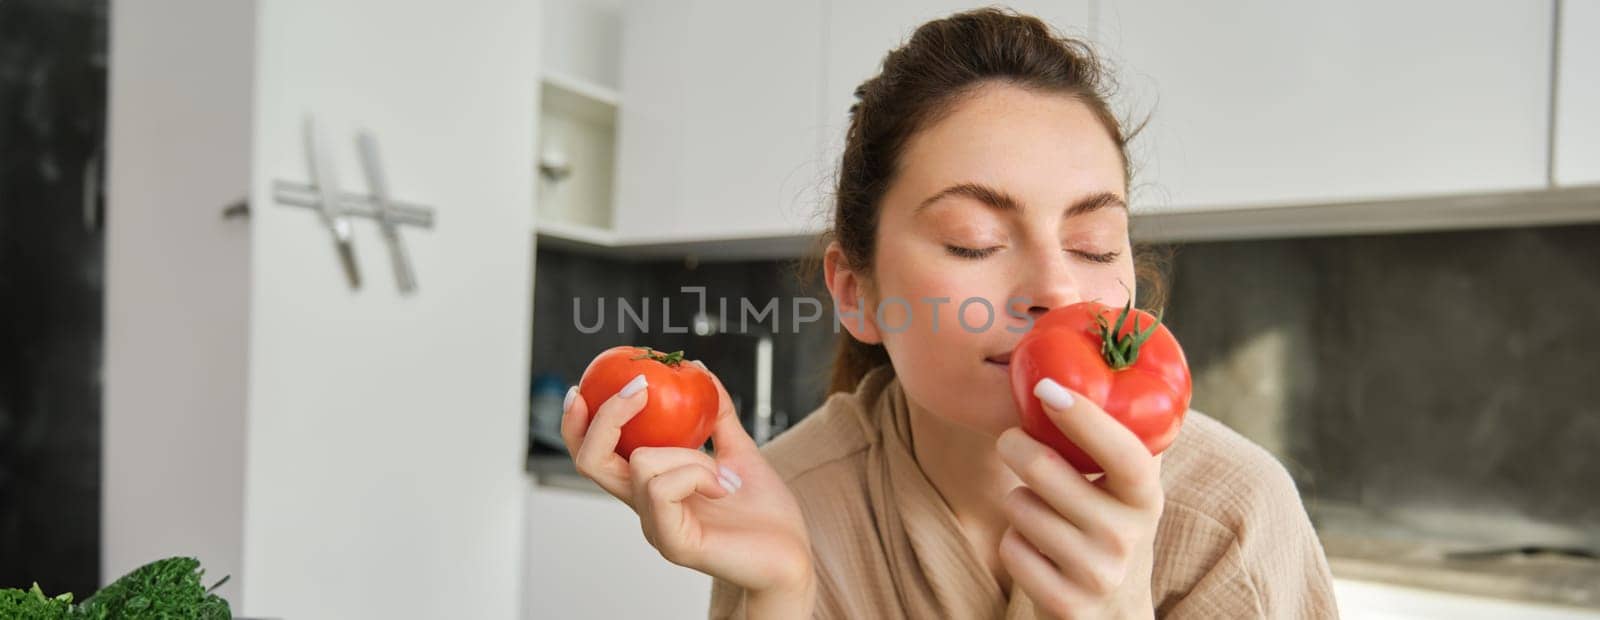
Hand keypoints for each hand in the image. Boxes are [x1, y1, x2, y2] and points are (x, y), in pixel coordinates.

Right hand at [561, 360, 814, 608]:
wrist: (791, 555)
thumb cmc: (764, 513)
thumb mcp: (738, 450)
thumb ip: (716, 414)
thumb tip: (698, 370)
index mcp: (650, 487)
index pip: (593, 455)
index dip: (577, 423)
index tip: (583, 386)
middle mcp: (644, 508)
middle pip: (590, 460)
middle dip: (606, 416)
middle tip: (640, 387)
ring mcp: (655, 527)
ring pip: (642, 463)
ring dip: (687, 454)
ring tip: (721, 473)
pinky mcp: (672, 543)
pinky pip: (663, 489)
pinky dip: (697, 474)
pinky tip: (723, 488)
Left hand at [996, 377, 1162, 619]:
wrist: (1113, 614)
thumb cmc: (1110, 525)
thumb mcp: (1126, 487)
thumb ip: (1118, 435)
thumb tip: (1106, 352)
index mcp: (1145, 496)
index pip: (1123, 452)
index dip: (1086, 419)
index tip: (1048, 389)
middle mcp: (1127, 536)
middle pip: (1044, 472)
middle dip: (1016, 448)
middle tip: (1012, 440)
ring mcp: (1098, 574)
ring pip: (1019, 508)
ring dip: (1017, 501)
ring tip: (1040, 510)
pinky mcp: (1067, 604)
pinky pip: (1011, 549)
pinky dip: (1014, 542)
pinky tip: (1037, 549)